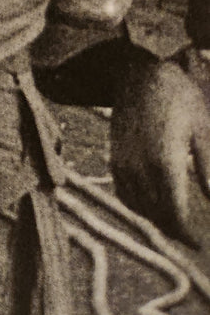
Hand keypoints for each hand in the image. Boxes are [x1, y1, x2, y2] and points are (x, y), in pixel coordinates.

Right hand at [110, 55, 209, 246]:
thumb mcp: (203, 130)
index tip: (198, 244)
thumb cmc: (179, 96)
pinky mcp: (114, 154)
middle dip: (174, 230)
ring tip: (174, 224)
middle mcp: (138, 167)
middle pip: (155, 214)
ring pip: (137, 205)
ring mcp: (122, 161)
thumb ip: (209, 169)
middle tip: (190, 237)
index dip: (186, 234)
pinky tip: (151, 204)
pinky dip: (137, 205)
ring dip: (156, 219)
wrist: (140, 70)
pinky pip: (123, 191)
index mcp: (164, 163)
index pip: (174, 213)